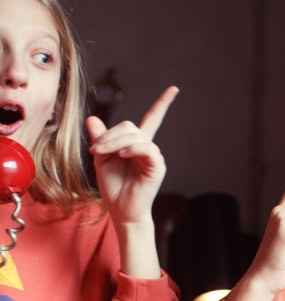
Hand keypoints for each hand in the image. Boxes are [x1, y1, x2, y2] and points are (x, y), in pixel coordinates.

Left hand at [87, 85, 178, 226]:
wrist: (121, 211)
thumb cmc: (113, 188)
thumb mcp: (102, 159)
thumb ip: (100, 139)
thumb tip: (93, 118)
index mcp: (137, 144)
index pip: (152, 119)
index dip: (163, 104)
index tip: (175, 89)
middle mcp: (148, 148)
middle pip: (130, 126)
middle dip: (109, 135)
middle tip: (94, 150)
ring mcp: (154, 157)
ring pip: (135, 136)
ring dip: (114, 142)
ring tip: (101, 154)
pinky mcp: (157, 166)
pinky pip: (146, 148)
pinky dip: (132, 148)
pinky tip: (121, 155)